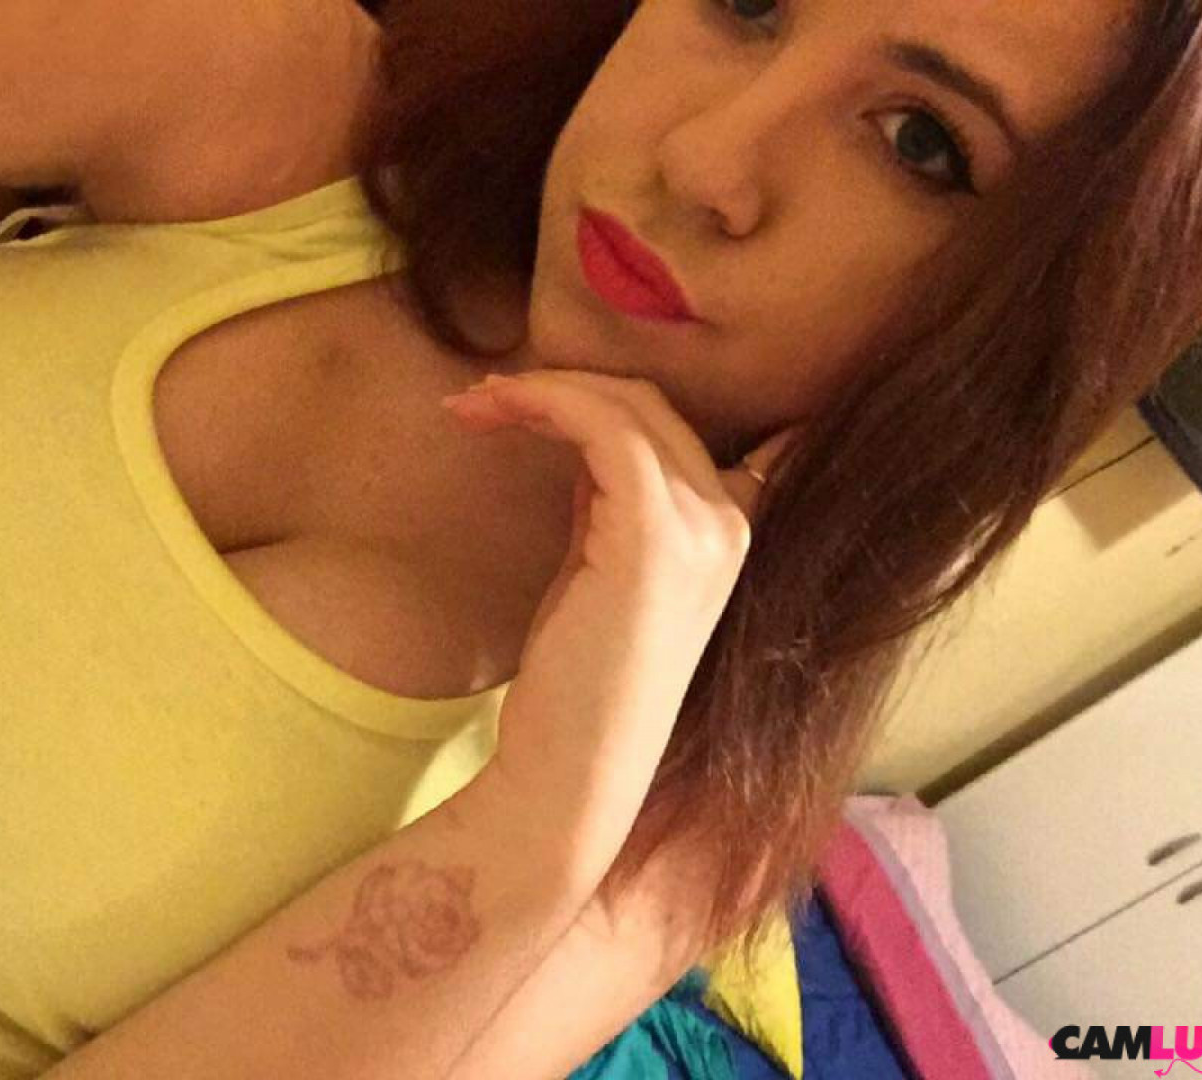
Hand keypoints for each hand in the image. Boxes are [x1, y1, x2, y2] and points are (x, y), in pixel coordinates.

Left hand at [442, 370, 793, 884]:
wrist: (570, 773)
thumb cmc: (575, 685)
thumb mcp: (599, 571)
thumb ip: (608, 503)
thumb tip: (579, 435)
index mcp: (724, 530)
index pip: (668, 425)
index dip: (595, 398)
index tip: (516, 404)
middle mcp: (729, 522)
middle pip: (649, 403)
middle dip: (560, 385)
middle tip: (480, 401)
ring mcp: (702, 529)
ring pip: (626, 405)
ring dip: (541, 390)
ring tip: (472, 406)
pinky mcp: (657, 539)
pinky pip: (603, 427)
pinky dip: (542, 403)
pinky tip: (488, 413)